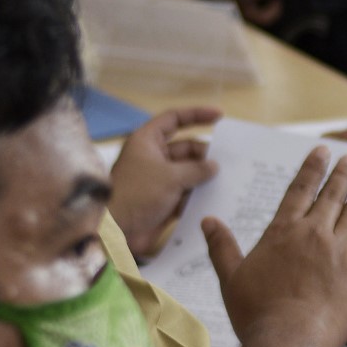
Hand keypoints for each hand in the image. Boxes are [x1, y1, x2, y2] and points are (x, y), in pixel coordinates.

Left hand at [107, 107, 221, 256]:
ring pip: (188, 172)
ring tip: (231, 178)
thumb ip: (197, 169)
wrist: (115, 232)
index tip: (220, 116)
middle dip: (206, 154)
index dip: (197, 115)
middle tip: (230, 161)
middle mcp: (153, 157)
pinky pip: (186, 192)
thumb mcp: (171, 176)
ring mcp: (159, 180)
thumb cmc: (139, 194)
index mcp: (147, 141)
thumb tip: (214, 166)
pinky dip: (199, 194)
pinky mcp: (163, 200)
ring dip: (205, 176)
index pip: (174, 119)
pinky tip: (219, 197)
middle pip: (186, 148)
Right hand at [204, 146, 346, 346]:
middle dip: (343, 174)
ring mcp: (340, 253)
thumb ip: (221, 247)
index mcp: (283, 232)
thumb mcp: (230, 277)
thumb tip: (207, 221)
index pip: (300, 190)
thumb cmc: (256, 313)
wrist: (289, 341)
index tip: (324, 151)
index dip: (313, 168)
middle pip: (332, 196)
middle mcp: (314, 235)